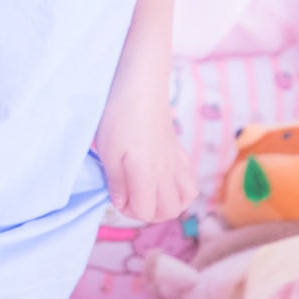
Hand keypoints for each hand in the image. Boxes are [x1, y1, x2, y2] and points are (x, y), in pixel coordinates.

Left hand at [92, 78, 195, 224]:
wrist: (140, 85)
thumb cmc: (118, 116)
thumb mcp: (107, 152)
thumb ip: (116, 182)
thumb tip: (121, 203)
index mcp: (148, 176)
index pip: (146, 212)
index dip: (128, 210)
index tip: (117, 195)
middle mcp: (167, 173)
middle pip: (169, 211)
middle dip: (149, 213)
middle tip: (131, 197)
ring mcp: (176, 162)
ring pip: (186, 198)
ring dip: (168, 203)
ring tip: (149, 193)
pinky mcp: (179, 150)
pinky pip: (190, 180)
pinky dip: (179, 188)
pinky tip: (163, 178)